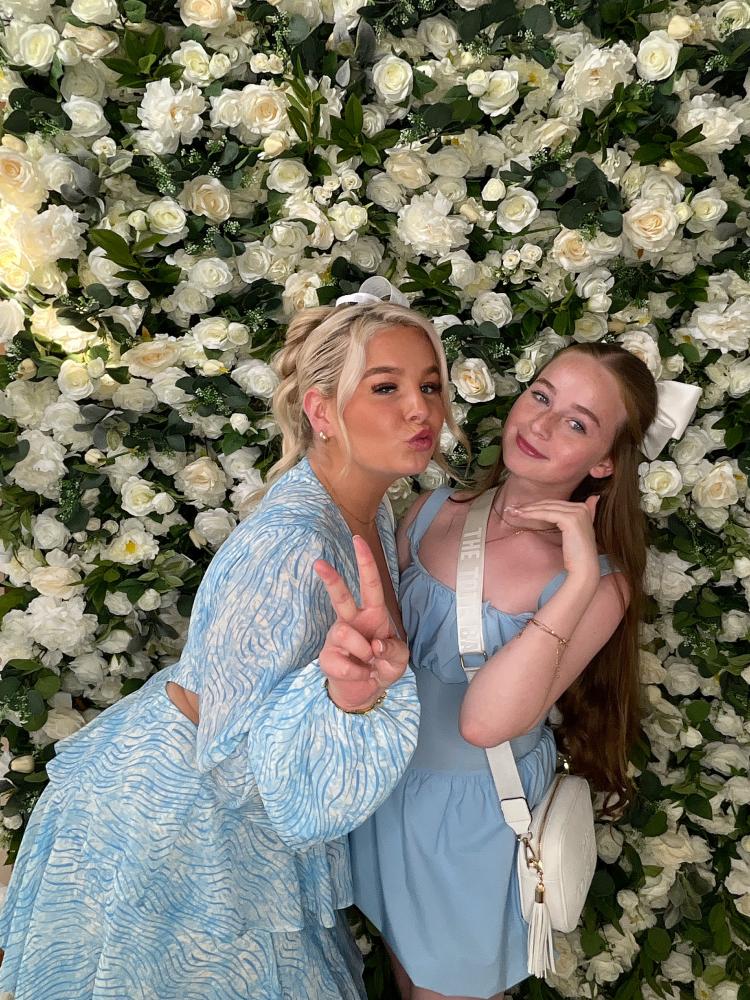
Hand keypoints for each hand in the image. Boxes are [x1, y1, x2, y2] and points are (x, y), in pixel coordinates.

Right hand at [315, 535, 408, 711]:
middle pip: (341, 596)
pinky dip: (359, 673)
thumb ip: (394, 649)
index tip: (358, 541)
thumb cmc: (382, 666)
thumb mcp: (399, 659)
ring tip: (369, 663)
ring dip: (363, 652)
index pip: (371, 584)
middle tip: (319, 563)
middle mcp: (352, 621)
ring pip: (344, 633)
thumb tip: (374, 645)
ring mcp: (337, 638)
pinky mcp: (327, 657)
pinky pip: (343, 662)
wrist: (365, 692)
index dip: (366, 562)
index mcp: (373, 614)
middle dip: (331, 579)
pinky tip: (362, 674)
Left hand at [507, 495, 600, 583]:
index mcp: (583, 508)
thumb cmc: (575, 555)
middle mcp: (582, 507)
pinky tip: (522, 516)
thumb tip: (588, 501)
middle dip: (530, 506)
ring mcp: (577, 512)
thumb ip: (573, 519)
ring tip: (513, 511)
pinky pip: (546, 514)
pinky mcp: (570, 519)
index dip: (537, 505)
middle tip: (512, 508)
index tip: (521, 508)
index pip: (555, 503)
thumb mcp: (573, 533)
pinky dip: (532, 514)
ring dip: (527, 509)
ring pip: (546, 507)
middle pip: (550, 503)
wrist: (583, 568)